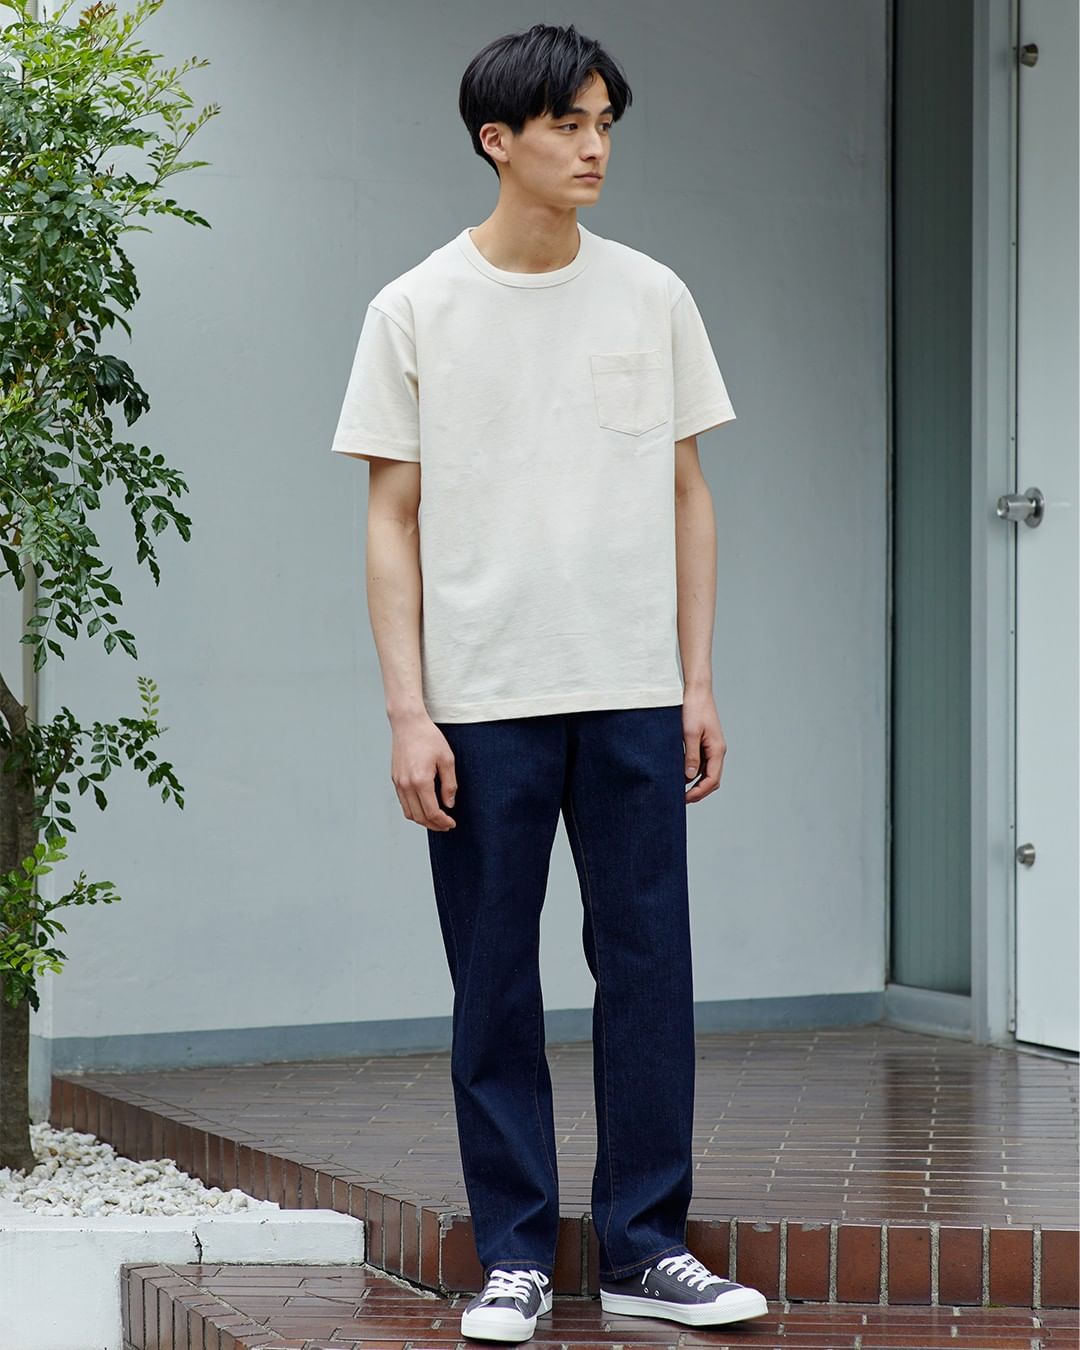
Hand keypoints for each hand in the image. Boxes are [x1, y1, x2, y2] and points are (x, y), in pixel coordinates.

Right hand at [390, 711, 457, 829]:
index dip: (442, 822)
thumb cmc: (428, 738)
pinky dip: (414, 810)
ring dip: (422, 820)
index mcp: (420, 780)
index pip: (431, 812)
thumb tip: (449, 804)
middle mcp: (406, 785)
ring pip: (409, 812)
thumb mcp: (447, 759)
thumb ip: (449, 784)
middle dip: (433, 825)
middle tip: (446, 825)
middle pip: (419, 817)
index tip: (451, 823)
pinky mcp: (395, 779)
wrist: (408, 724)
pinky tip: (424, 807)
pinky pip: (403, 802)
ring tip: (436, 820)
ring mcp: (398, 783)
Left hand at [682, 687, 725, 802]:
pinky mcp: (704, 743)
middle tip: (680, 799)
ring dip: (694, 783)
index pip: (712, 780)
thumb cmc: (694, 708)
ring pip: (706, 772)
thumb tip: (689, 777)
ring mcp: (711, 747)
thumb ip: (691, 756)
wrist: (696, 691)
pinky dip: (692, 772)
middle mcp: (717, 751)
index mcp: (717, 750)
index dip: (699, 792)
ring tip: (678, 789)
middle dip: (698, 791)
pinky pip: (700, 763)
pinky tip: (679, 774)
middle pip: (711, 779)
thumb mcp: (690, 733)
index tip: (684, 799)